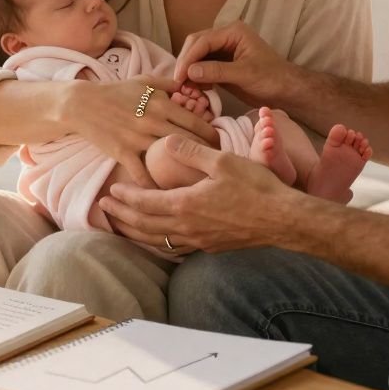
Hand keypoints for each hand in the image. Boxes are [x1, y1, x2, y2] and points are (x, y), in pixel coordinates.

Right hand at [65, 76, 218, 188]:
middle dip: (204, 154)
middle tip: (215, 166)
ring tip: (198, 183)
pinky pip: (142, 174)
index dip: (212, 134)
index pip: (196, 121)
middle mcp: (153, 121)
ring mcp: (137, 138)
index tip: (219, 144)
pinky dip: (154, 186)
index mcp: (161, 103)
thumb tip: (189, 86)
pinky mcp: (122, 152)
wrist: (82, 104)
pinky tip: (164, 194)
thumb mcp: (143, 81)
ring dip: (184, 172)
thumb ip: (168, 83)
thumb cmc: (115, 91)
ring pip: (168, 159)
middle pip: (188, 141)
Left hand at [98, 135, 300, 252]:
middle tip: (104, 208)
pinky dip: (159, 242)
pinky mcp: (211, 246)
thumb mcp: (221, 161)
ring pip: (157, 241)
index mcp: (185, 205)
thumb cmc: (256, 187)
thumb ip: (190, 152)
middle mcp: (187, 228)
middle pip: (144, 226)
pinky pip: (175, 248)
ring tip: (121, 225)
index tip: (110, 191)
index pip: (144, 204)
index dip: (125, 198)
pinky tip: (157, 237)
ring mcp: (199, 241)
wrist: (284, 219)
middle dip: (121, 217)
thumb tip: (165, 141)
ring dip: (136, 232)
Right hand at [173, 21, 294, 108]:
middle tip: (177, 83)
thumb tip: (190, 71)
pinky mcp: (221, 65)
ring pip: (196, 57)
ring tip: (184, 88)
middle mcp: (225, 38)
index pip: (202, 41)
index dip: (188, 58)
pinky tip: (194, 90)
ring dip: (188, 71)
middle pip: (195, 45)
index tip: (179, 77)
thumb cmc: (272, 79)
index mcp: (233, 32)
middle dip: (185, 63)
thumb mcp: (245, 74)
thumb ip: (217, 71)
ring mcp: (223, 51)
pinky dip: (195, 78)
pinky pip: (202, 68)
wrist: (287, 91)